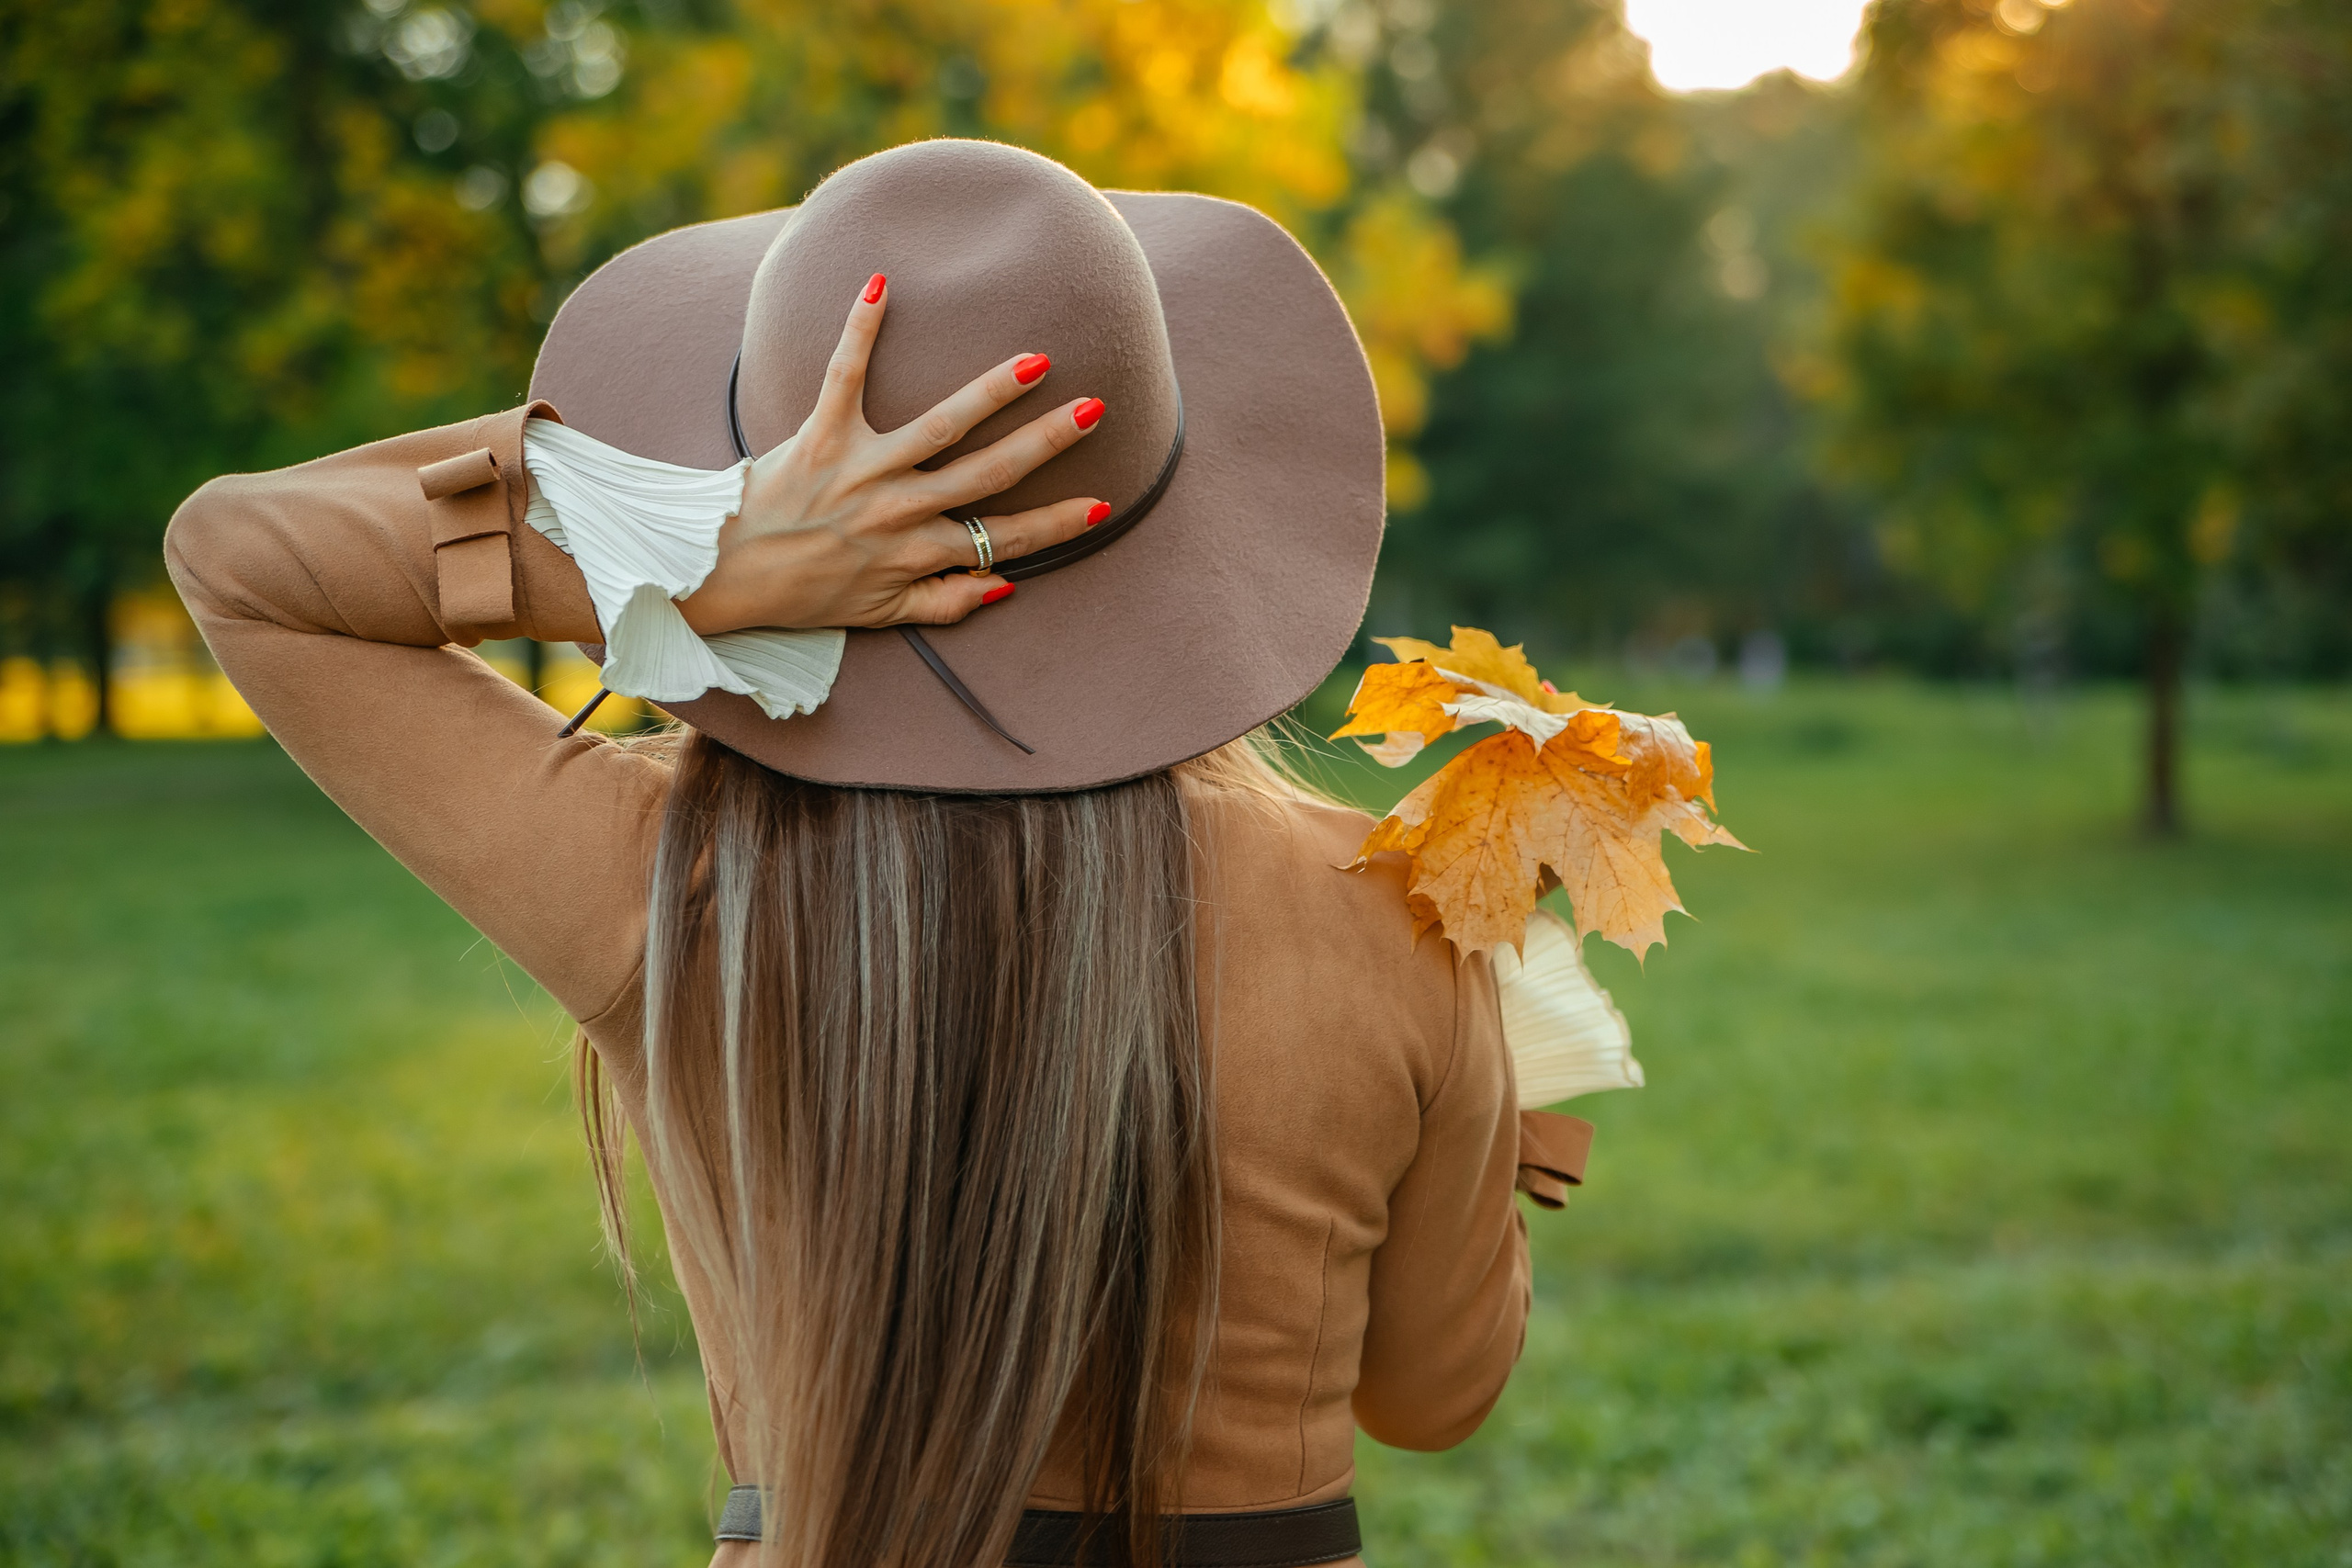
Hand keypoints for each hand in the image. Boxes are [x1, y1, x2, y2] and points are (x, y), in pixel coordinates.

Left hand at [678, 272, 1107, 634]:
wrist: (723, 575)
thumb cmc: (803, 595)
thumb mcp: (880, 616)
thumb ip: (946, 604)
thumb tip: (1005, 587)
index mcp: (918, 552)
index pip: (1005, 539)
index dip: (1059, 525)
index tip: (1104, 505)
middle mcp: (901, 509)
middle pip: (990, 473)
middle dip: (1048, 442)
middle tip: (1094, 408)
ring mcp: (863, 469)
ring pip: (941, 424)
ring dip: (992, 389)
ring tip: (1036, 359)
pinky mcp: (821, 434)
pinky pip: (844, 375)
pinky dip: (861, 327)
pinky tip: (882, 283)